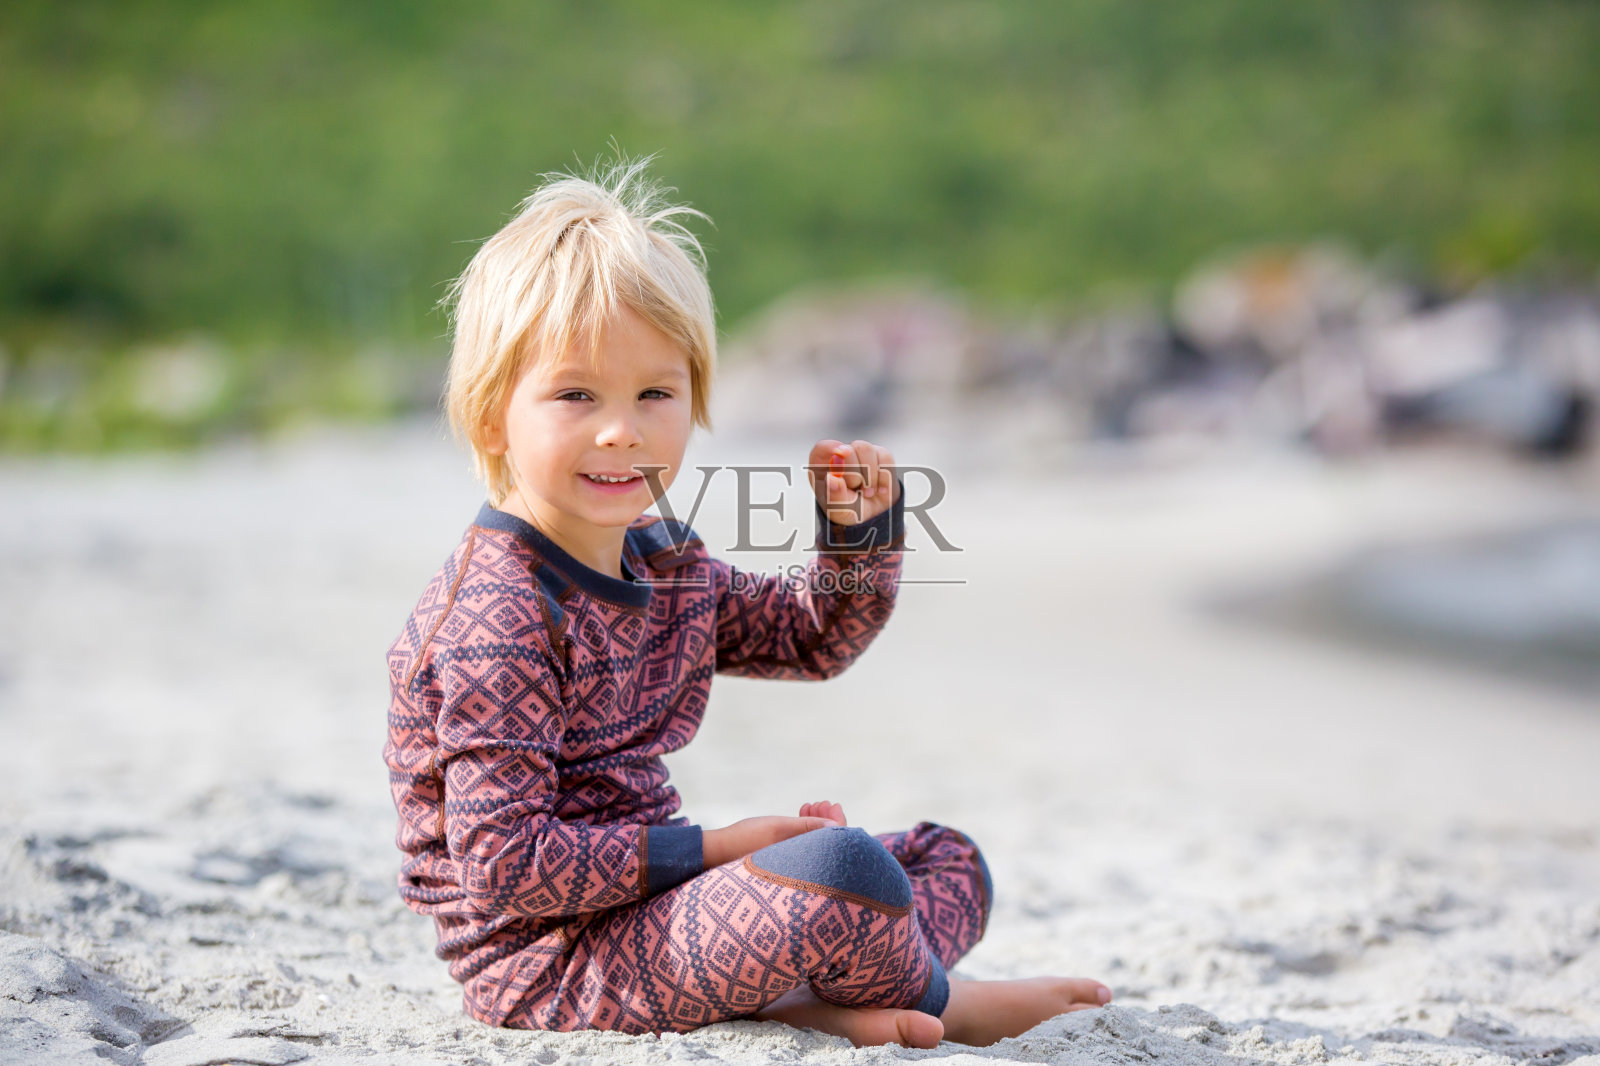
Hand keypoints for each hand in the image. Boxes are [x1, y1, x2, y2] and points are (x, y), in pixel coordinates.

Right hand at [703, 802, 846, 867]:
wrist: (716, 852)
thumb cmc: (747, 839)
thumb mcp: (780, 828)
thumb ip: (808, 827)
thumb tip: (838, 827)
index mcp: (804, 863)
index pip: (834, 845)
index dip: (838, 822)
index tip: (834, 804)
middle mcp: (800, 867)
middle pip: (826, 843)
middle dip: (827, 819)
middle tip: (823, 802)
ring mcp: (791, 864)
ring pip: (814, 841)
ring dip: (816, 821)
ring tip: (810, 805)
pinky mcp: (782, 860)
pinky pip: (802, 844)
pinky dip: (805, 828)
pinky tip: (802, 812)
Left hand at [808, 439, 897, 526]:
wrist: (872, 516)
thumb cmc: (849, 510)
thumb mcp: (839, 510)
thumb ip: (834, 496)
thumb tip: (832, 478)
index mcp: (822, 466)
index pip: (822, 448)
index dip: (831, 448)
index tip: (841, 455)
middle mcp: (841, 456)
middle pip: (848, 449)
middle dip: (854, 473)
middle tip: (856, 489)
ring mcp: (860, 453)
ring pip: (866, 449)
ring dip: (870, 476)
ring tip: (867, 493)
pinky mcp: (880, 455)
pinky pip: (885, 458)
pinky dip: (884, 477)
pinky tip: (879, 489)